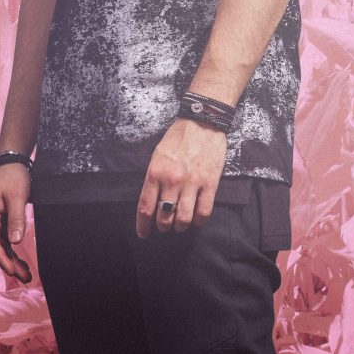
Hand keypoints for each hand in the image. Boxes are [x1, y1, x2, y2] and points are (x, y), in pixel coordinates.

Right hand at [0, 163, 32, 283]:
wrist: (11, 163)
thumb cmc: (13, 177)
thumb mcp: (17, 197)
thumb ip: (16, 219)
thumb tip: (15, 242)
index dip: (2, 258)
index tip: (12, 271)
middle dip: (9, 264)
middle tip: (24, 278)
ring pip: (1, 247)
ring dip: (12, 260)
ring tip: (26, 275)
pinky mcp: (1, 222)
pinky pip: (5, 241)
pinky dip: (13, 251)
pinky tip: (20, 262)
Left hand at [137, 119, 226, 235]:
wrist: (203, 120)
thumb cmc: (178, 137)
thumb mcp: (158, 155)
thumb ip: (154, 179)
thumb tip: (152, 202)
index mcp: (156, 173)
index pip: (145, 208)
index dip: (143, 226)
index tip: (144, 234)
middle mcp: (172, 180)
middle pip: (164, 218)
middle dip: (163, 226)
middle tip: (165, 224)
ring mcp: (192, 182)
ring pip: (183, 219)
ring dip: (180, 226)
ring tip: (181, 222)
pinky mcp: (210, 183)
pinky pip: (204, 212)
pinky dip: (199, 220)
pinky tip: (197, 217)